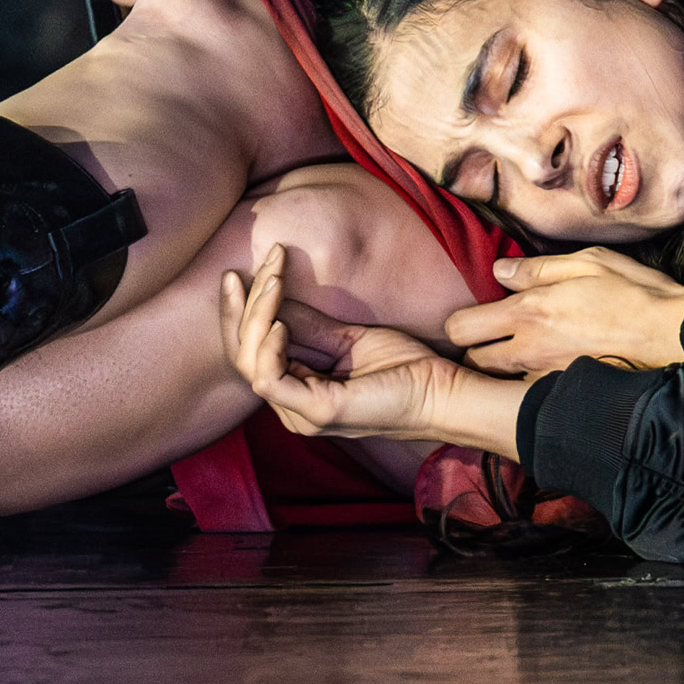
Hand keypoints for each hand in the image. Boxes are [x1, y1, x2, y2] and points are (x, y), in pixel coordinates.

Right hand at [218, 248, 528, 456]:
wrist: (442, 391)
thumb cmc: (403, 367)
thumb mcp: (347, 337)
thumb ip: (309, 325)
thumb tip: (274, 293)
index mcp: (298, 390)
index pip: (250, 351)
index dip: (241, 312)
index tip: (241, 271)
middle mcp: (291, 406)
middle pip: (242, 356)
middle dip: (241, 309)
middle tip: (244, 270)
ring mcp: (301, 413)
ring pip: (251, 364)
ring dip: (256, 317)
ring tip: (271, 282)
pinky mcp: (317, 412)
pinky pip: (271, 380)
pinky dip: (268, 347)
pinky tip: (279, 321)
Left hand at [445, 247, 683, 377]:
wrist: (673, 336)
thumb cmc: (635, 292)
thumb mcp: (588, 261)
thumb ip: (537, 269)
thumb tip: (499, 272)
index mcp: (530, 311)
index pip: (461, 328)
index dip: (463, 322)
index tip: (480, 315)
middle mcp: (531, 349)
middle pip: (472, 362)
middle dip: (477, 349)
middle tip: (496, 335)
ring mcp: (546, 377)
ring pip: (498, 382)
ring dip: (500, 369)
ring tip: (521, 352)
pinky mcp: (565, 394)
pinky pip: (529, 393)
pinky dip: (528, 384)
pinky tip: (548, 369)